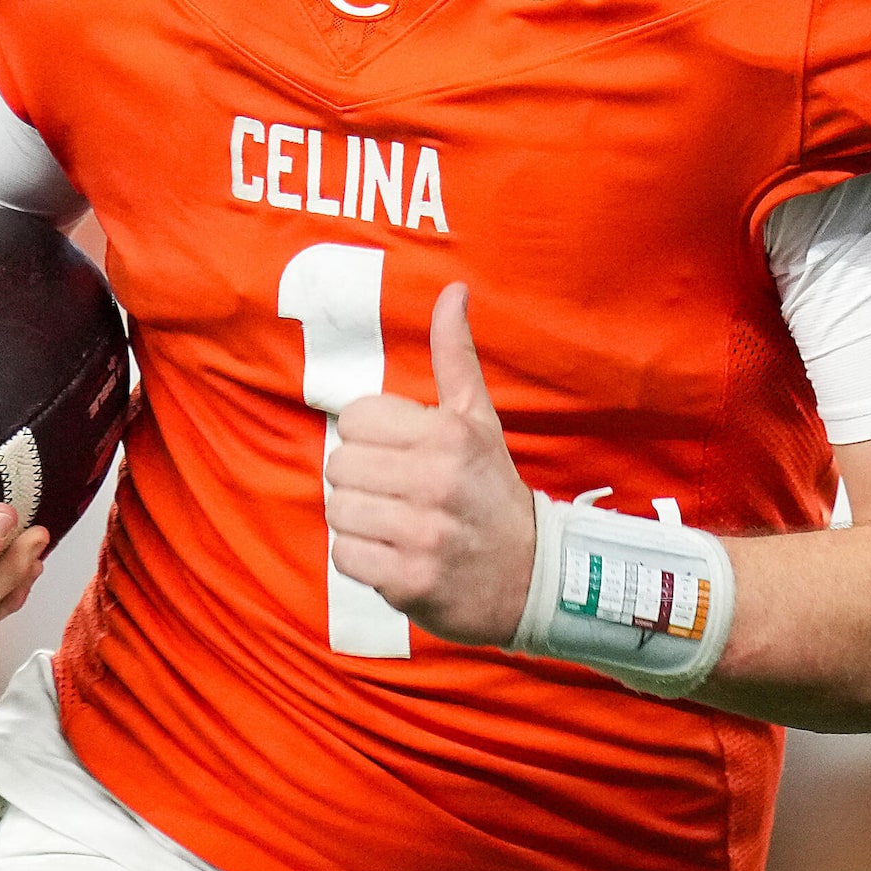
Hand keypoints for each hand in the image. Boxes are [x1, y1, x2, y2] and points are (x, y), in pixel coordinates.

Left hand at [325, 284, 535, 646]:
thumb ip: (455, 356)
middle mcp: (435, 481)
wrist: (533, 578)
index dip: (369, 438)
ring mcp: (422, 534)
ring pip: (337, 510)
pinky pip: (344, 556)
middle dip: (361, 480)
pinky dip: (361, 558)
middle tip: (396, 493)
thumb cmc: (492, 491)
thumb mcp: (479, 419)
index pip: (354, 419)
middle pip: (339, 465)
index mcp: (447, 434)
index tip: (398, 454)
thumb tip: (453, 290)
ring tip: (394, 523)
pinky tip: (393, 554)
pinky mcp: (409, 580)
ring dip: (358, 520)